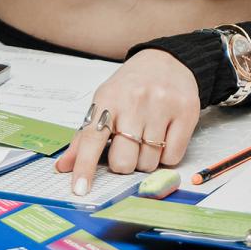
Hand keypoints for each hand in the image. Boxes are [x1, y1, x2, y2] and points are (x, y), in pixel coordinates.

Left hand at [55, 50, 199, 195]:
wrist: (167, 60)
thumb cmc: (131, 86)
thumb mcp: (104, 102)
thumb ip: (84, 137)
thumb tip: (64, 167)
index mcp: (108, 98)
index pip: (92, 138)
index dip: (85, 166)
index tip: (81, 189)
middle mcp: (134, 101)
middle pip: (123, 160)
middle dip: (124, 164)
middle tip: (128, 148)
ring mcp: (162, 105)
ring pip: (148, 162)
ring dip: (146, 160)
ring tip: (147, 138)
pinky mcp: (186, 111)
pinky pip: (173, 157)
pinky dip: (166, 156)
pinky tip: (164, 137)